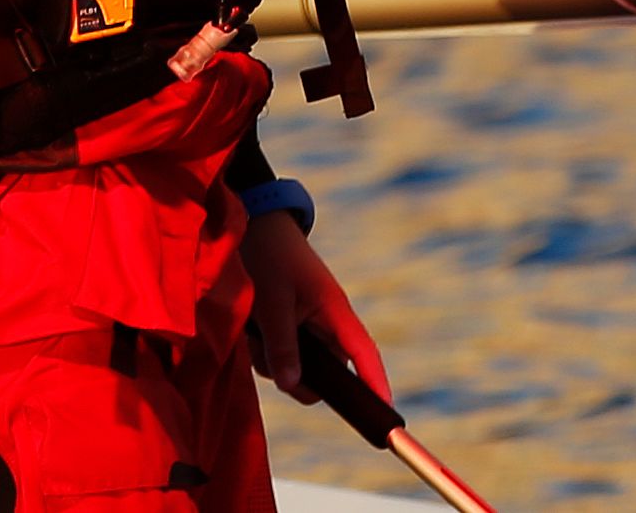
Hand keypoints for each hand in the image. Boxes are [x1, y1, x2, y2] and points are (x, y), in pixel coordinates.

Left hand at [241, 209, 387, 405]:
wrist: (252, 224)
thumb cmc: (270, 256)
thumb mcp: (273, 302)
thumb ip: (282, 345)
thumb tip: (293, 385)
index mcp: (335, 311)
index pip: (362, 353)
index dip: (375, 381)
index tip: (386, 411)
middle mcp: (326, 322)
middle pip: (323, 372)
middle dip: (295, 374)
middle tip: (267, 355)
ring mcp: (307, 325)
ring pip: (297, 367)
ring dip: (272, 360)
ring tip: (254, 331)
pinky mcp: (288, 325)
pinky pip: (280, 355)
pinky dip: (262, 350)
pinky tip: (250, 330)